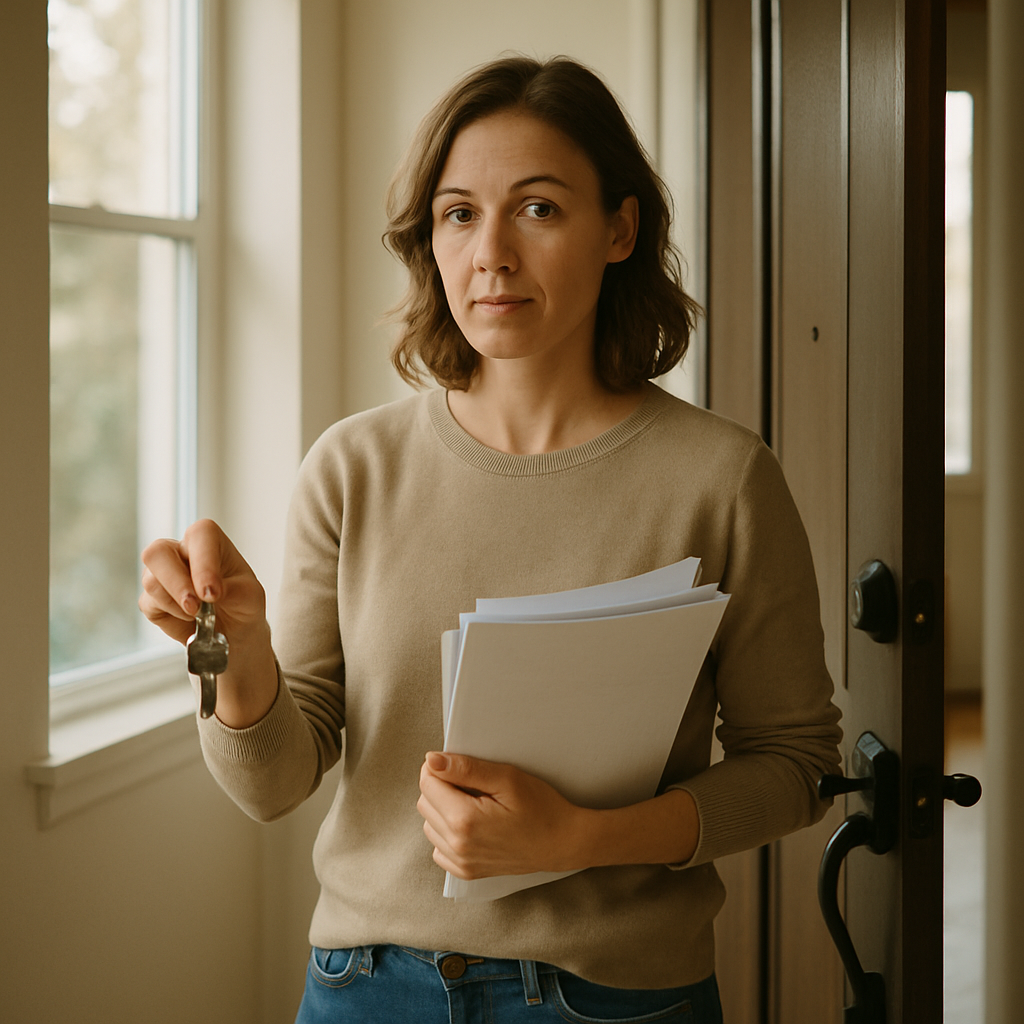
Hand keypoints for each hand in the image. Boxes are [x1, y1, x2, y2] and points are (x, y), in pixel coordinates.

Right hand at [140, 519, 277, 727]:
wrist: (236, 645)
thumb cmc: (247, 613)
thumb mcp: (251, 600)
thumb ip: (231, 590)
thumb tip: (205, 595)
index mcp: (212, 545)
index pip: (201, 535)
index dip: (202, 561)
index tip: (215, 593)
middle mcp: (182, 554)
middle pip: (157, 552)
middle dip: (176, 582)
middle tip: (198, 609)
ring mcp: (162, 578)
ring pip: (150, 584)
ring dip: (177, 608)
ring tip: (201, 621)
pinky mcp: (151, 603)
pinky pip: (148, 608)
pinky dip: (169, 622)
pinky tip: (188, 628)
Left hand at [417, 753, 701, 878]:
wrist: (563, 842)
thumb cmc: (541, 806)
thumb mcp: (508, 778)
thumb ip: (466, 768)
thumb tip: (431, 760)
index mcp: (464, 820)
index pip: (427, 782)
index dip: (441, 767)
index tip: (462, 766)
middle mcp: (456, 845)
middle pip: (425, 802)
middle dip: (442, 786)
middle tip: (474, 783)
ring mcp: (460, 862)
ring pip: (429, 823)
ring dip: (444, 809)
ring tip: (476, 803)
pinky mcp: (465, 872)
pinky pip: (438, 846)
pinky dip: (448, 832)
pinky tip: (473, 823)